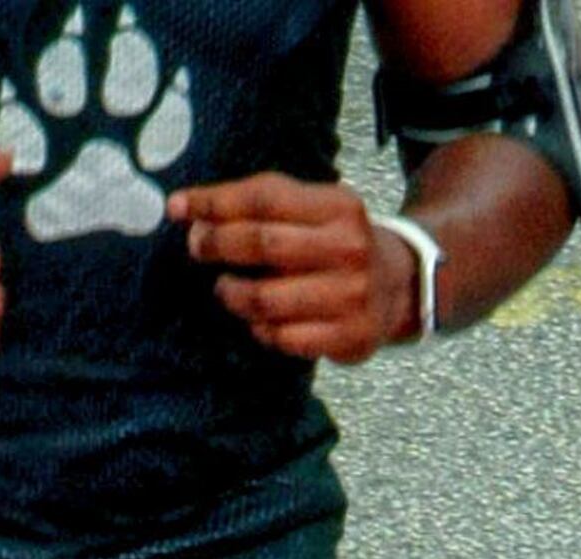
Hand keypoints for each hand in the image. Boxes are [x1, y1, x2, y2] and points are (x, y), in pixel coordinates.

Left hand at [173, 172, 420, 356]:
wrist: (401, 285)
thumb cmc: (338, 243)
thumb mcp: (314, 208)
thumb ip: (261, 205)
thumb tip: (186, 209)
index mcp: (337, 206)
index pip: (264, 198)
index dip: (215, 203)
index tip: (179, 209)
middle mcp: (348, 249)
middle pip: (264, 245)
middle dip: (218, 245)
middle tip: (198, 249)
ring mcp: (351, 296)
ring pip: (268, 299)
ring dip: (233, 295)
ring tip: (225, 290)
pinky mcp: (350, 337)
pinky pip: (286, 338)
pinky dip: (261, 330)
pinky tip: (258, 321)